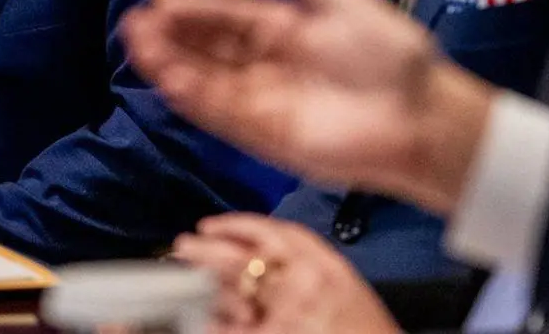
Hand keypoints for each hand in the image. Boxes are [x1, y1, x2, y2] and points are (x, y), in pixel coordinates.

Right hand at [123, 0, 494, 213]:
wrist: (424, 119)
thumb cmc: (394, 59)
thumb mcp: (349, 5)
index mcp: (287, 30)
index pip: (229, 18)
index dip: (195, 9)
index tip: (160, 0)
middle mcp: (269, 66)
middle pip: (208, 51)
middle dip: (172, 38)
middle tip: (135, 23)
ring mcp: (265, 102)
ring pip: (206, 81)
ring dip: (172, 65)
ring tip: (138, 46)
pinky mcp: (267, 137)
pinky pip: (221, 114)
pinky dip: (193, 98)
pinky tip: (167, 80)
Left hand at [174, 213, 399, 333]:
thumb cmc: (364, 327)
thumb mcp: (340, 281)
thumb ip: (300, 262)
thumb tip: (254, 256)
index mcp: (322, 262)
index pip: (271, 231)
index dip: (234, 226)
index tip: (210, 226)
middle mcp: (305, 282)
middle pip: (243, 257)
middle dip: (208, 250)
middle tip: (185, 245)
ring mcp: (291, 313)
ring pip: (236, 290)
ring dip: (206, 281)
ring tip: (184, 275)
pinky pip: (240, 328)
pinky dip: (220, 323)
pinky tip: (204, 320)